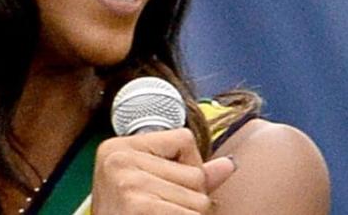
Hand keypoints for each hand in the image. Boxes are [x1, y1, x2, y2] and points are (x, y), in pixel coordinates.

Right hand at [90, 127, 235, 213]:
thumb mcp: (147, 188)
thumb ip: (186, 172)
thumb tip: (229, 164)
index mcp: (118, 147)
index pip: (184, 139)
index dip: (187, 168)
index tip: (164, 188)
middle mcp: (119, 158)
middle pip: (195, 173)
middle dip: (189, 198)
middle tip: (160, 210)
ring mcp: (128, 182)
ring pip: (200, 198)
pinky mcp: (139, 204)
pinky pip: (192, 214)